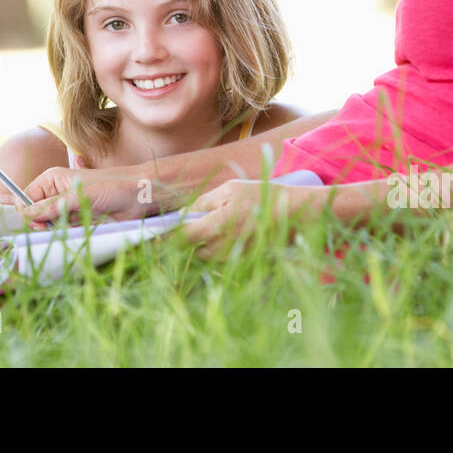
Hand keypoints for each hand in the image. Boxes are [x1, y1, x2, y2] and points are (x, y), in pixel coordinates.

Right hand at [21, 166, 157, 224]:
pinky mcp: (76, 219)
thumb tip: (27, 214)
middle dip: (38, 223)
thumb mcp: (77, 196)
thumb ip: (51, 206)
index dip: (27, 212)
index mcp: (51, 179)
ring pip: (46, 224)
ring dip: (52, 230)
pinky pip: (61, 229)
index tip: (37, 223)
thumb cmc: (110, 187)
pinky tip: (73, 230)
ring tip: (64, 228)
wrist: (135, 196)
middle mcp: (55, 192)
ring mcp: (65, 206)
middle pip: (33, 213)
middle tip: (47, 229)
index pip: (25, 197)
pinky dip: (64, 233)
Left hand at [182, 180, 324, 259]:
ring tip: (215, 228)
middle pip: (193, 251)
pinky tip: (229, 236)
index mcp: (217, 226)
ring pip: (207, 256)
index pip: (182, 237)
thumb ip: (202, 203)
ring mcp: (234, 258)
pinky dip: (219, 250)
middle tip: (190, 226)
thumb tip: (181, 215)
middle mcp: (223, 247)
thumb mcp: (229, 190)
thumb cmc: (260, 196)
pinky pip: (222, 260)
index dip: (168, 236)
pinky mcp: (243, 263)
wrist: (294, 213)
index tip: (159, 233)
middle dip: (188, 240)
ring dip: (203, 246)